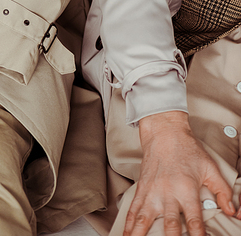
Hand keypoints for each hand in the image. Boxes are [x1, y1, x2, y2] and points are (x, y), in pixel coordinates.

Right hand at [124, 111, 234, 235]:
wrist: (164, 132)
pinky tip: (126, 234)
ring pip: (145, 219)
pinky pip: (134, 209)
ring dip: (140, 234)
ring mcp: (152, 191)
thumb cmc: (186, 149)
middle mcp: (167, 192)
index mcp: (186, 188)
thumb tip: (232, 210)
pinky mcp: (142, 188)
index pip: (194, 220)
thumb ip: (223, 191)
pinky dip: (129, 223)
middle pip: (169, 225)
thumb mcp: (210, 168)